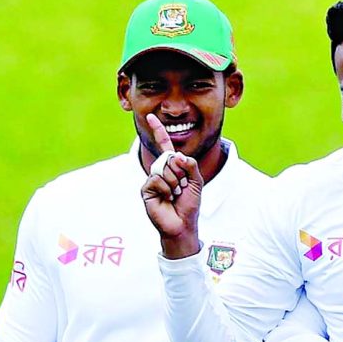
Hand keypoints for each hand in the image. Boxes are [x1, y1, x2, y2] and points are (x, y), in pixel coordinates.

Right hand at [140, 113, 203, 258]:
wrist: (182, 224)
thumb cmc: (189, 205)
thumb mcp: (196, 182)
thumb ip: (191, 166)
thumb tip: (179, 156)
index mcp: (172, 167)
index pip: (164, 146)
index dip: (159, 131)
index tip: (151, 117)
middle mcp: (160, 170)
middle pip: (170, 158)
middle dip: (181, 173)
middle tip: (182, 188)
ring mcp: (152, 179)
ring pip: (164, 169)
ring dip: (175, 183)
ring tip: (175, 195)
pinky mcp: (146, 189)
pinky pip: (157, 179)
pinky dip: (166, 189)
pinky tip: (167, 198)